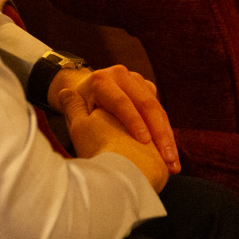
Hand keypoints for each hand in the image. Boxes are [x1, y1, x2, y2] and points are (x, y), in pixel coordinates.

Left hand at [50, 64, 179, 172]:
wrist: (88, 90)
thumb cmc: (80, 108)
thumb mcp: (74, 109)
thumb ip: (72, 107)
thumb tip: (66, 95)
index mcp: (102, 80)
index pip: (121, 101)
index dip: (133, 121)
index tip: (144, 142)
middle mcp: (122, 75)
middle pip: (146, 104)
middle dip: (159, 133)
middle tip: (167, 158)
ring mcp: (137, 80)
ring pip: (157, 109)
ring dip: (167, 137)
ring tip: (172, 163)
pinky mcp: (147, 89)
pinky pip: (160, 112)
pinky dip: (166, 134)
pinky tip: (170, 156)